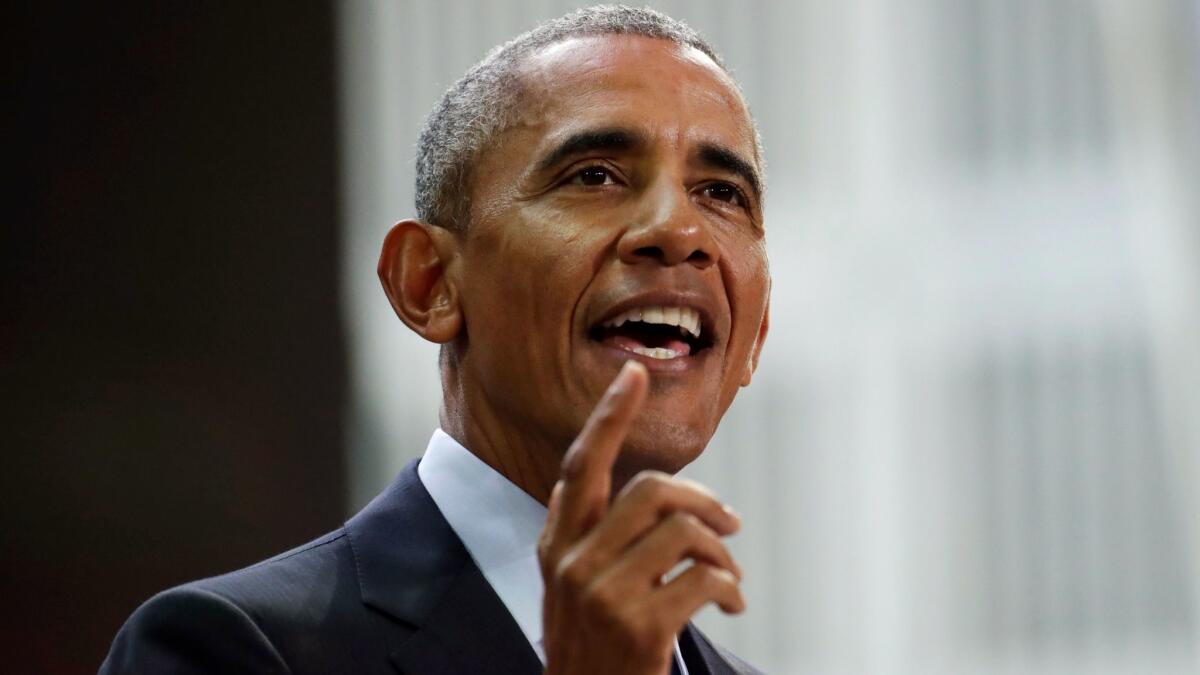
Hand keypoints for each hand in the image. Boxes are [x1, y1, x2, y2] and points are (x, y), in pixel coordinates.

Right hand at [538, 360, 745, 674]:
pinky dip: (730, 589)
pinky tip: (729, 607)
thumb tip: (623, 493)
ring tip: (729, 578)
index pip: (581, 466)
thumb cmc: (594, 650)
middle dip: (704, 501)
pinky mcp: (639, 628)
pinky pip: (706, 578)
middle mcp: (572, 564)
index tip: (634, 374)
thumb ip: (590, 540)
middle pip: (652, 490)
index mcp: (557, 547)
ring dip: (722, 551)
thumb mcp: (572, 591)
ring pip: (686, 530)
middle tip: (730, 522)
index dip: (609, 416)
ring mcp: (603, 596)